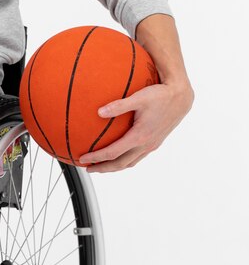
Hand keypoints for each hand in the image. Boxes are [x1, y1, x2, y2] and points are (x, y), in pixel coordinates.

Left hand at [78, 80, 193, 172]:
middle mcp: (146, 144)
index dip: (96, 158)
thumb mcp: (138, 97)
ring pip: (130, 163)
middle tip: (88, 168)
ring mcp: (151, 145)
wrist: (181, 98)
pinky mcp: (155, 142)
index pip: (113, 153)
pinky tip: (118, 155)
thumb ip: (118, 105)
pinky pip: (137, 157)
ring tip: (100, 166)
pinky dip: (125, 161)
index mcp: (139, 136)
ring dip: (114, 167)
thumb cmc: (160, 95)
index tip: (83, 158)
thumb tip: (99, 112)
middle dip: (103, 168)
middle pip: (120, 164)